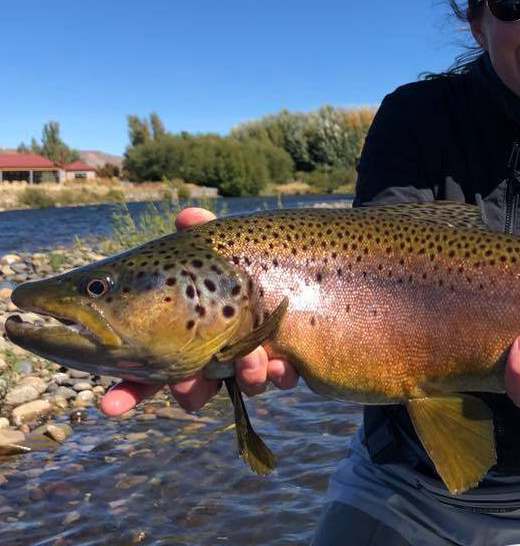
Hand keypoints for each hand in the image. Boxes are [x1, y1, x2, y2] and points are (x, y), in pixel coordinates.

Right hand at [100, 207, 298, 416]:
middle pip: (193, 389)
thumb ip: (201, 234)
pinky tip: (283, 362)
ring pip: (242, 386)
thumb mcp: (223, 245)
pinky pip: (282, 377)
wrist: (305, 266)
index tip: (111, 406)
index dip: (128, 390)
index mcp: (187, 334)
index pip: (148, 370)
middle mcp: (218, 354)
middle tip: (188, 383)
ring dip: (245, 377)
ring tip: (252, 359)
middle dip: (189, 391)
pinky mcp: (288, 360)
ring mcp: (253, 360)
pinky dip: (280, 372)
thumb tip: (187, 216)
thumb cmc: (248, 258)